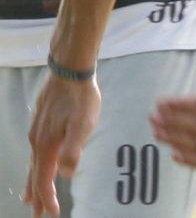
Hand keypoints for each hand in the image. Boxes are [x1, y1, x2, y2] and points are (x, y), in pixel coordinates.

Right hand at [25, 75, 100, 216]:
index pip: (45, 180)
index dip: (48, 198)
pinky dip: (36, 166)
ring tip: (31, 197)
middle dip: (38, 196)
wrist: (70, 72)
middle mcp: (38, 142)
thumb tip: (66, 174)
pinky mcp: (41, 124)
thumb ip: (73, 150)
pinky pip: (36, 152)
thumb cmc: (80, 99)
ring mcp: (37, 132)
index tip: (52, 214)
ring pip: (34, 164)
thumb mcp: (83, 124)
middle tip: (37, 214)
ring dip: (34, 182)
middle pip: (36, 175)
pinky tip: (40, 163)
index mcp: (47, 146)